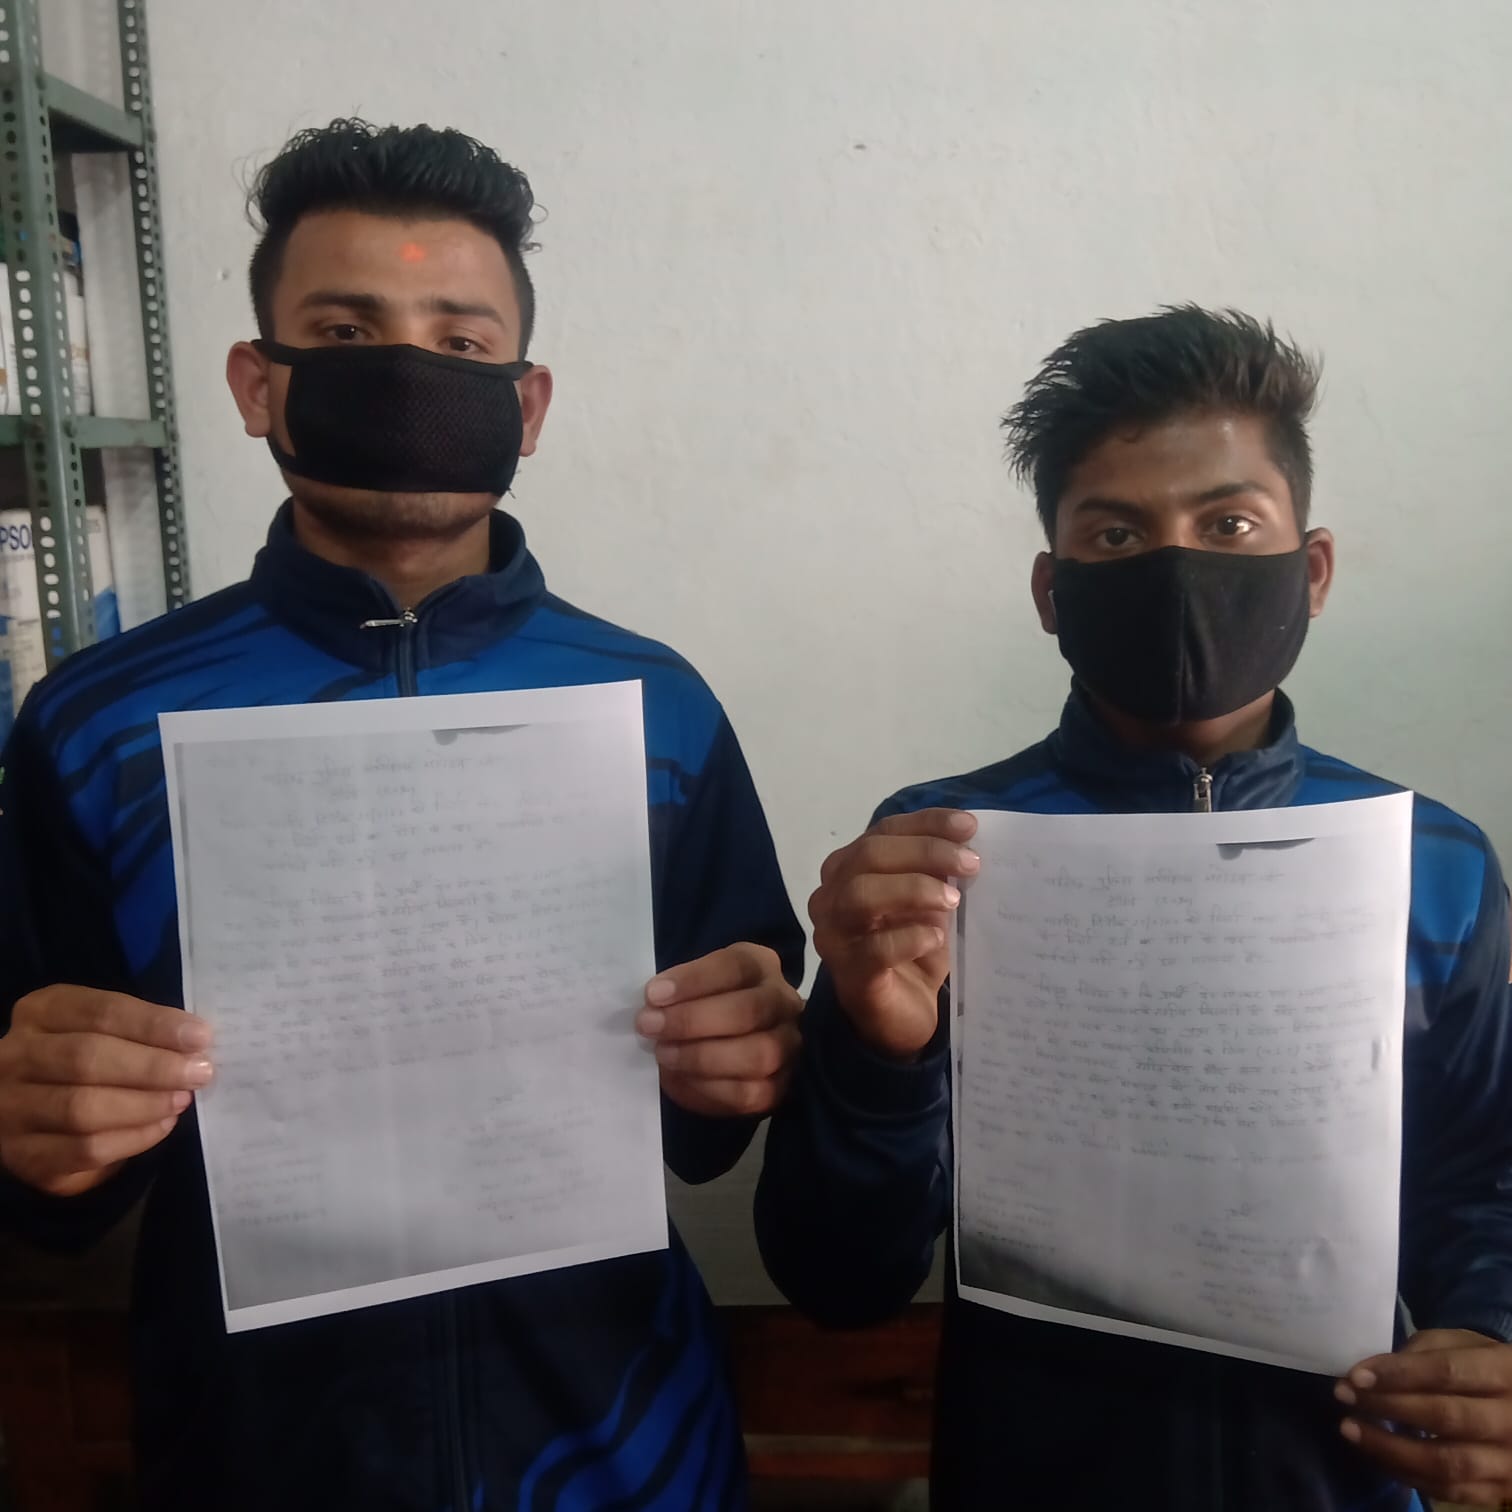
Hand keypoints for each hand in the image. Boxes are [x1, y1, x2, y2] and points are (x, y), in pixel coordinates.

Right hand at [0, 985, 212, 1196]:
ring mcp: (12, 1108)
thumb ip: (141, 1032)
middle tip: (199, 1073)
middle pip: (87, 1057)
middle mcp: (15, 1057)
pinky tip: (162, 1125)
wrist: (44, 1119)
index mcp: (40, 1012)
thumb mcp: (105, 1032)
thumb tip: (196, 1043)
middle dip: (153, 1066)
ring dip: (145, 1104)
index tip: (200, 1037)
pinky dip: (133, 1138)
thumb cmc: (89, 1062)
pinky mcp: (25, 1155)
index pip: (100, 1012)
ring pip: (82, 1108)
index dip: (153, 1024)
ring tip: (182, 1099)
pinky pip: (85, 1149)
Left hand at [636, 943, 800, 1118]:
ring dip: (702, 1057)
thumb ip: (675, 991)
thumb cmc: (699, 1003)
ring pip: (757, 1055)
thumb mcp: (691, 983)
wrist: (724, 1041)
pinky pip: (750, 1094)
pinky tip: (679, 1079)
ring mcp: (787, 1046)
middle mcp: (783, 1002)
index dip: (693, 980)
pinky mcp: (779, 1086)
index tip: (654, 994)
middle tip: (650, 1025)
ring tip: (664, 1054)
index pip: (735, 966)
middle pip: (749, 1010)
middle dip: (693, 1020)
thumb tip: (650, 1009)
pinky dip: (709, 1089)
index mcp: (761, 965)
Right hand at [809, 808, 978, 1059]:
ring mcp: (834, 936)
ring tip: (952, 899)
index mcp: (850, 869)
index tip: (969, 826)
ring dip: (913, 889)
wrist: (902, 1017)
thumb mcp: (931, 904)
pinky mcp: (850, 975)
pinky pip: (873, 950)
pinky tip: (936, 938)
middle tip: (971, 864)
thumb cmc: (915, 951)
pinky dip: (908, 938)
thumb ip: (939, 873)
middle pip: (868, 856)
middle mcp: (831, 896)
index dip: (926, 824)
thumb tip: (968, 845)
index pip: (883, 831)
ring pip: (859, 895)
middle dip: (925, 852)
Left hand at [1337, 1329, 1511, 1504]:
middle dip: (1388, 1407)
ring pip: (1447, 1463)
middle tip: (1344, 1396)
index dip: (1398, 1374)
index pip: (1447, 1372)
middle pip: (1445, 1418)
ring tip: (1351, 1429)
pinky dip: (1408, 1475)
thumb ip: (1422, 1353)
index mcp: (1504, 1371)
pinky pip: (1450, 1491)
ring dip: (1391, 1448)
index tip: (1355, 1376)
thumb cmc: (1480, 1365)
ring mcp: (1510, 1462)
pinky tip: (1377, 1455)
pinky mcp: (1501, 1491)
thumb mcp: (1459, 1344)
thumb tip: (1372, 1373)